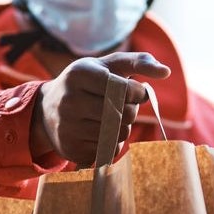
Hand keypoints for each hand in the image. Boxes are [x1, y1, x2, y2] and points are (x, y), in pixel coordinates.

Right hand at [31, 52, 170, 163]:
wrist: (46, 110)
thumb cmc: (86, 83)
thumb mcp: (107, 66)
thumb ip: (138, 62)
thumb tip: (166, 72)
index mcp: (80, 74)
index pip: (123, 89)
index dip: (137, 93)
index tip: (136, 92)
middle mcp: (70, 100)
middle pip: (123, 114)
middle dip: (132, 111)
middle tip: (124, 106)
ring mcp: (68, 126)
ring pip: (117, 134)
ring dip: (124, 128)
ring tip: (112, 118)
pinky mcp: (70, 148)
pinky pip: (108, 150)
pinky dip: (112, 143)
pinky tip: (100, 132)